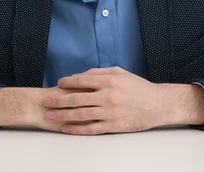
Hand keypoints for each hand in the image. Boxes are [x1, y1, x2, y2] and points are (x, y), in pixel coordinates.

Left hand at [41, 66, 165, 134]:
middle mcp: (107, 96)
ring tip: (50, 115)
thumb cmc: (139, 87)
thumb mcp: (120, 73)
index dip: (67, 82)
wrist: (158, 104)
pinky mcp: (113, 125)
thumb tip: (80, 75)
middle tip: (45, 101)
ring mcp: (110, 112)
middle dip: (58, 100)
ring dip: (62, 115)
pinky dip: (76, 129)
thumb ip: (100, 72)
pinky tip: (66, 129)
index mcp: (109, 81)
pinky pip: (91, 129)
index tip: (58, 84)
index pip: (81, 80)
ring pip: (80, 114)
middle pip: (76, 98)